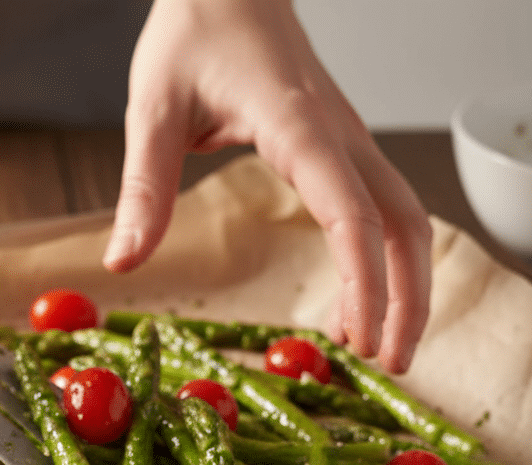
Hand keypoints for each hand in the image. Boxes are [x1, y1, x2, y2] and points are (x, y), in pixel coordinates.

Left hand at [104, 0, 430, 372]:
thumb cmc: (192, 33)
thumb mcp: (152, 108)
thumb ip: (144, 188)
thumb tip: (123, 263)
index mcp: (299, 126)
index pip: (351, 212)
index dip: (365, 279)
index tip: (360, 335)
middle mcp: (340, 136)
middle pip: (405, 223)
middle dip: (408, 297)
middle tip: (387, 365)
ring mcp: (349, 140)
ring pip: (406, 217)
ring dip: (408, 282)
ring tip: (381, 346)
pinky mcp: (342, 146)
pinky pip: (383, 207)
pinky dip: (386, 258)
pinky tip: (361, 295)